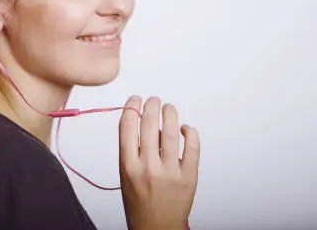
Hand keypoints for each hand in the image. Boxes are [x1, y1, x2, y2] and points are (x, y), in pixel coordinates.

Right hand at [119, 96, 199, 229]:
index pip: (127, 126)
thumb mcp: (125, 174)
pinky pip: (192, 146)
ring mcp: (170, 172)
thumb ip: (131, 149)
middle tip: (153, 100)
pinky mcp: (189, 176)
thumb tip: (140, 119)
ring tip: (168, 108)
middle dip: (151, 106)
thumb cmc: (140, 201)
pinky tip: (185, 129)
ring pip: (171, 131)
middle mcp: (148, 167)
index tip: (135, 100)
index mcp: (127, 166)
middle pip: (149, 124)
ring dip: (170, 113)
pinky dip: (189, 132)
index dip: (131, 107)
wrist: (156, 228)